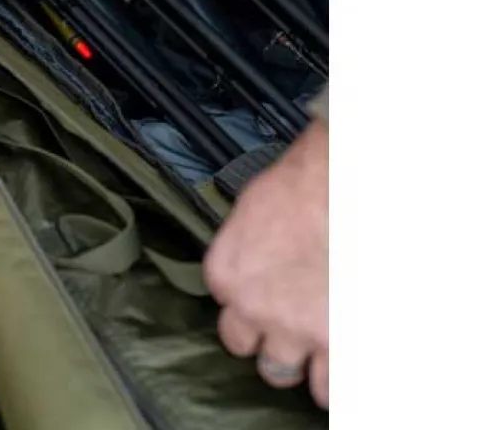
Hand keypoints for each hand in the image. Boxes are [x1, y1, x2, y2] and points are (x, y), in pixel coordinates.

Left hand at [203, 119, 328, 408]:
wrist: (339, 184)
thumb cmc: (298, 185)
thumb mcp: (250, 213)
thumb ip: (244, 252)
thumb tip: (255, 265)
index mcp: (226, 276)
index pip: (227, 313)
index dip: (251, 307)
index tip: (268, 300)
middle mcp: (255, 310)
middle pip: (252, 353)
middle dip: (273, 344)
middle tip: (294, 329)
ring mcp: (299, 329)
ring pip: (288, 374)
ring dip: (304, 367)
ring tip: (321, 351)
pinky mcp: (339, 339)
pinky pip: (334, 385)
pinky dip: (338, 378)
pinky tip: (342, 368)